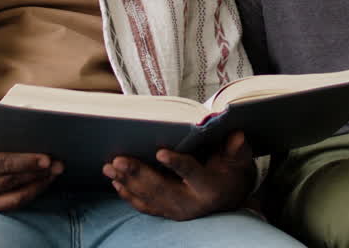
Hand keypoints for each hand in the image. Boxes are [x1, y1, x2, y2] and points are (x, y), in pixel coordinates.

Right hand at [0, 118, 62, 210]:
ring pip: (12, 197)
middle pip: (10, 181)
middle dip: (37, 173)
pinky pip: (6, 206)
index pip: (0, 164)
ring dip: (37, 186)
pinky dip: (25, 196)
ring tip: (54, 174)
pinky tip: (38, 185)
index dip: (25, 161)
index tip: (46, 156)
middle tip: (59, 163)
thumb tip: (11, 117)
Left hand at [102, 131, 255, 220]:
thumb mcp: (239, 159)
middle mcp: (191, 203)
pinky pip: (145, 206)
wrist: (230, 197)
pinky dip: (129, 196)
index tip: (160, 152)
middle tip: (118, 160)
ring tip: (109, 168)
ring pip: (149, 198)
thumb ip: (236, 149)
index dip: (177, 164)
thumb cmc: (232, 171)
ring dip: (127, 182)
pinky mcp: (167, 212)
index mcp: (209, 188)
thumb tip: (236, 136)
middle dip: (138, 174)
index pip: (192, 174)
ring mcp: (177, 210)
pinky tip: (116, 184)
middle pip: (161, 188)